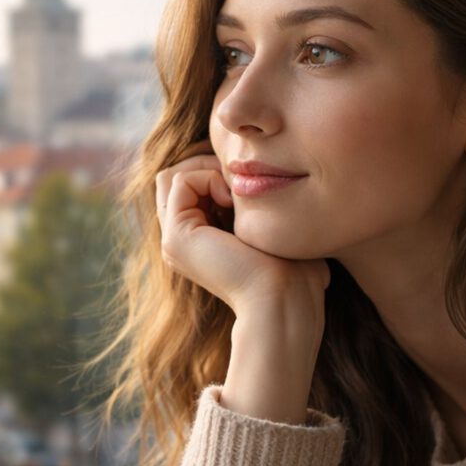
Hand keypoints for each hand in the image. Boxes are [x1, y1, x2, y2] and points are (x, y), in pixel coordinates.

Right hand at [155, 139, 330, 321]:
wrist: (283, 300)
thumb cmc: (293, 273)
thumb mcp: (275, 232)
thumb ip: (261, 209)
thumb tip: (269, 184)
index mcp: (200, 242)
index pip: (190, 186)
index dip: (216, 171)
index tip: (250, 184)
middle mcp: (181, 242)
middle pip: (176, 179)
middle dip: (207, 165)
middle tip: (240, 181)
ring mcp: (174, 240)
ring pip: (172, 176)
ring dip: (205, 169)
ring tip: (235, 191)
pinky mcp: (177, 237)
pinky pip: (179, 181)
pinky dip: (207, 177)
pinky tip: (233, 200)